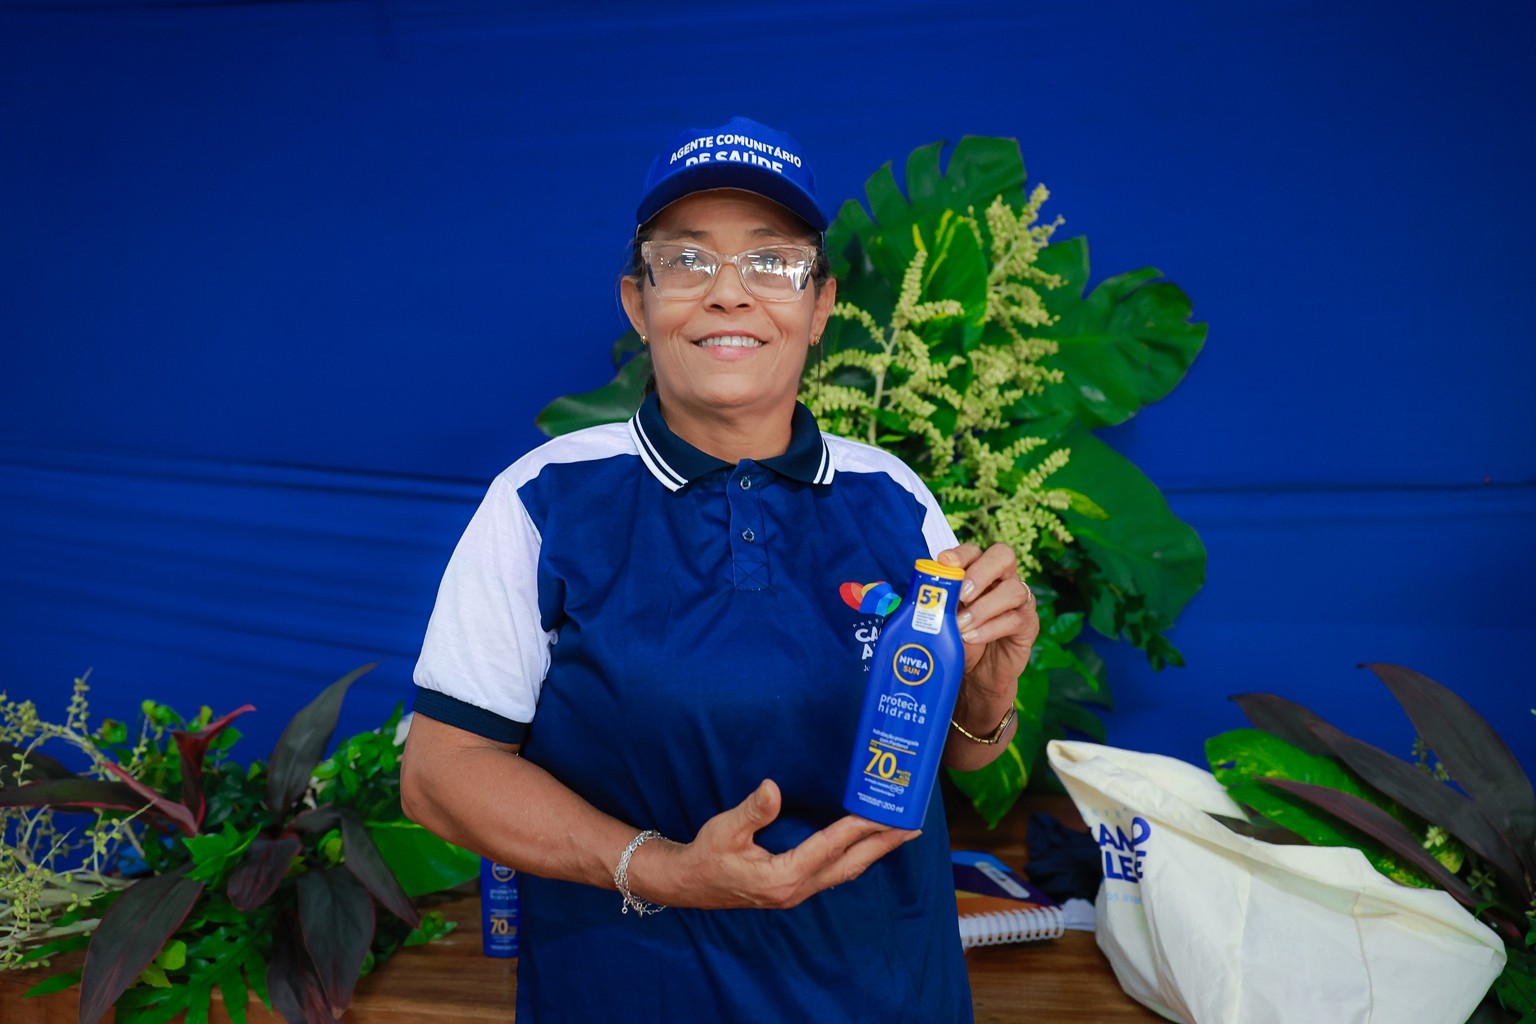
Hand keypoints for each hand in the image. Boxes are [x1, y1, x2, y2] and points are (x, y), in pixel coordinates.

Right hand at [628, 779, 918, 909]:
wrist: (687, 885)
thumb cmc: (706, 855)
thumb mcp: (724, 830)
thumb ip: (751, 810)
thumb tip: (773, 787)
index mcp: (783, 876)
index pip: (830, 847)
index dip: (858, 827)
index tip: (882, 811)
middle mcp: (797, 889)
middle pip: (850, 864)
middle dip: (882, 844)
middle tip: (912, 825)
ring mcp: (797, 892)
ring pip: (846, 871)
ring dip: (874, 851)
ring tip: (899, 833)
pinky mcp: (794, 889)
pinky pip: (834, 873)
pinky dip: (855, 857)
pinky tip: (866, 846)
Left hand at [937, 541, 1039, 719]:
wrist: (977, 674)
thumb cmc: (958, 639)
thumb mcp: (942, 618)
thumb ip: (935, 602)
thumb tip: (918, 594)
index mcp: (979, 570)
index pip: (974, 551)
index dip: (961, 554)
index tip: (944, 563)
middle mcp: (1003, 579)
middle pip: (1003, 556)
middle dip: (980, 572)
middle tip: (961, 594)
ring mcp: (1019, 600)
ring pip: (1013, 590)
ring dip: (983, 608)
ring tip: (961, 626)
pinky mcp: (1028, 624)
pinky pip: (1015, 619)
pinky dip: (990, 628)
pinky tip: (972, 637)